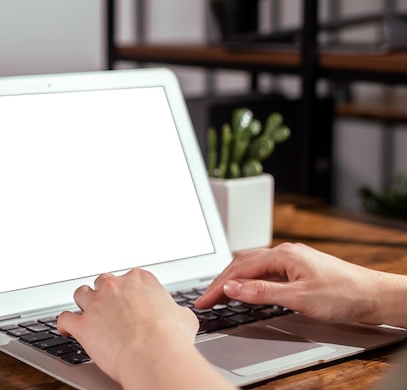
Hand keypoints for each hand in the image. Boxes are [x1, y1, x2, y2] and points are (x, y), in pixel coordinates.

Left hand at [57, 268, 231, 388]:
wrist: (154, 354)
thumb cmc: (172, 337)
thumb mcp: (183, 317)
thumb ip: (174, 311)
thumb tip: (178, 315)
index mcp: (140, 279)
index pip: (129, 278)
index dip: (129, 292)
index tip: (130, 301)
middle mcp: (115, 286)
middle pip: (103, 282)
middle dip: (106, 294)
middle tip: (111, 308)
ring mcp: (96, 303)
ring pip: (81, 294)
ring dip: (84, 303)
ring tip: (87, 312)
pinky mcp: (82, 324)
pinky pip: (64, 318)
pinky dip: (64, 324)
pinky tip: (66, 328)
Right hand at [195, 242, 387, 324]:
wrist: (374, 296)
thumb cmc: (343, 294)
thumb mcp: (298, 297)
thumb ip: (261, 292)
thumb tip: (231, 286)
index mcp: (282, 255)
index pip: (239, 270)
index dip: (218, 286)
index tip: (203, 301)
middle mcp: (284, 253)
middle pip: (242, 265)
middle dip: (221, 282)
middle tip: (205, 300)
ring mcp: (291, 260)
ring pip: (252, 267)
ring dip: (233, 280)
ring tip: (219, 295)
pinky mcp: (297, 270)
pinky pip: (264, 272)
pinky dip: (248, 281)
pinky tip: (246, 289)